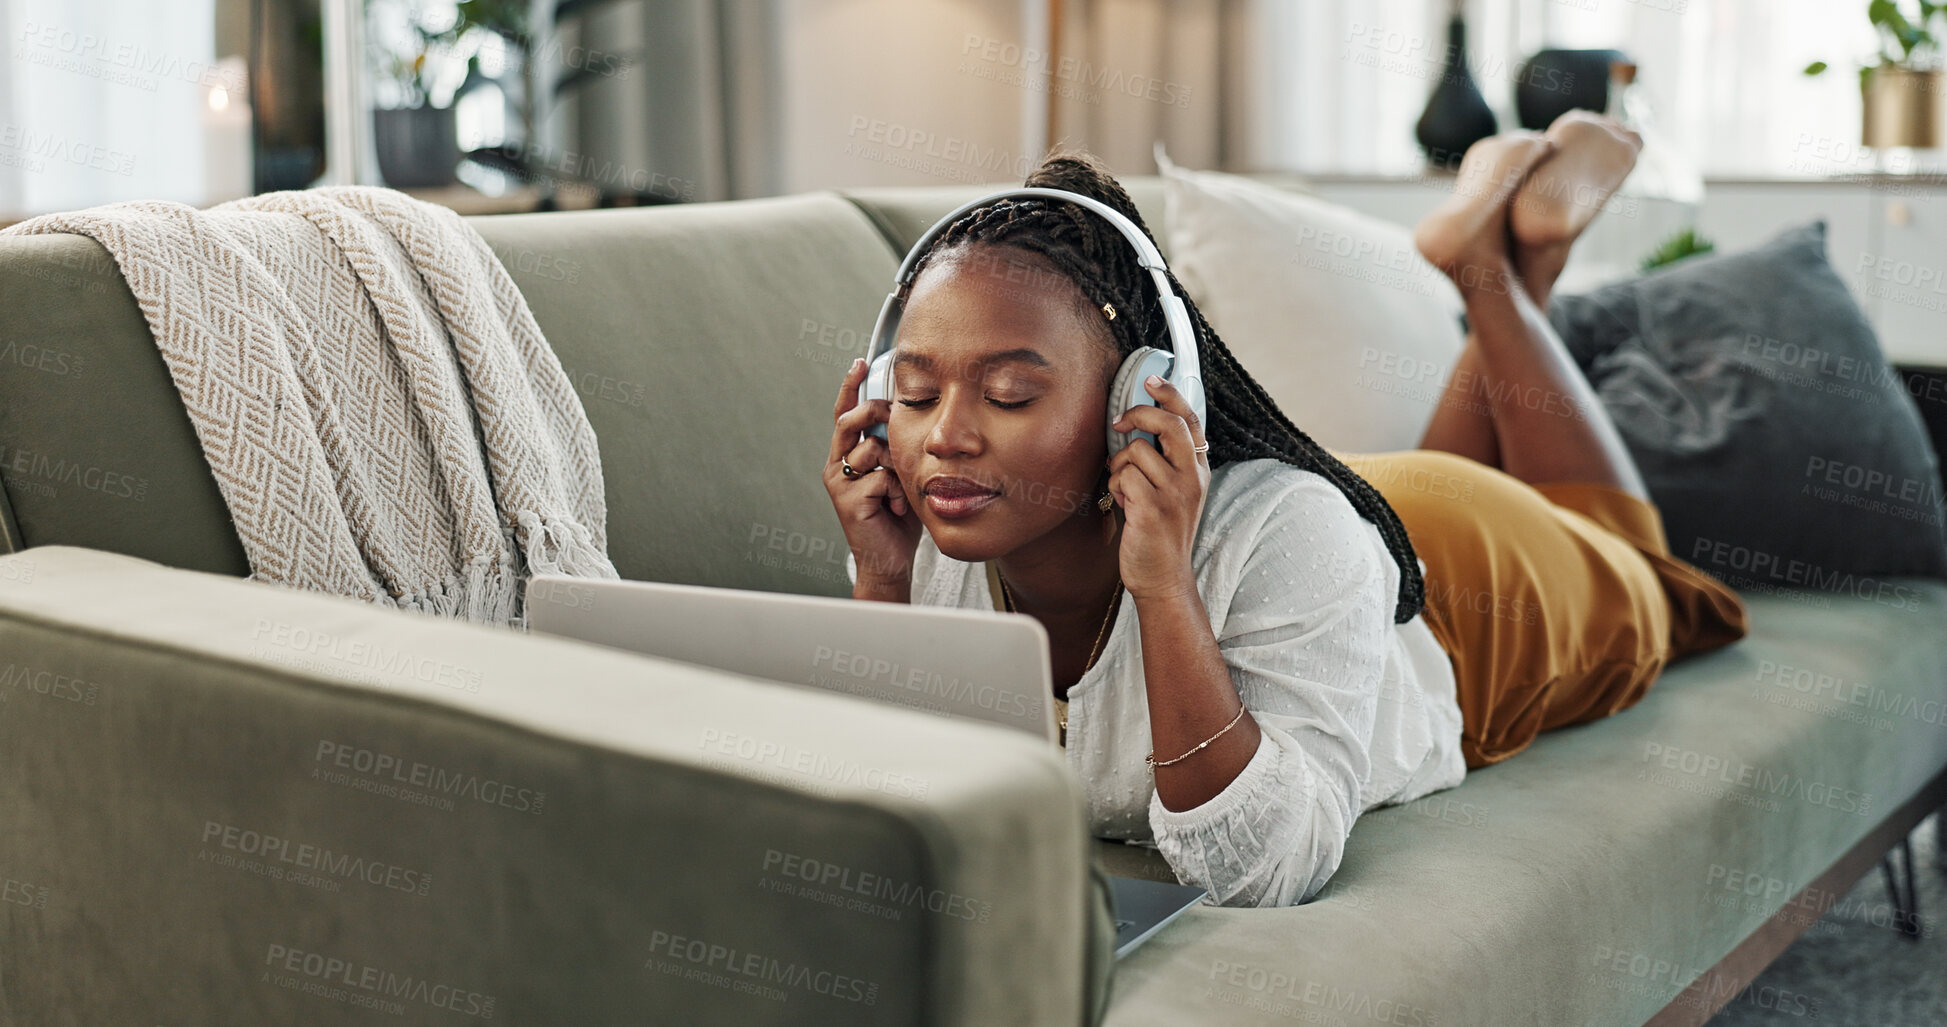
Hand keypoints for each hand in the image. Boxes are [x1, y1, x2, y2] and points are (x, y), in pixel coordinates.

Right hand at [825, 358, 921, 595]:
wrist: (889, 559)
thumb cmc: (898, 516)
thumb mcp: (899, 473)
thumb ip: (896, 448)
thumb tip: (908, 417)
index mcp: (847, 455)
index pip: (845, 413)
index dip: (850, 387)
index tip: (859, 362)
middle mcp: (837, 464)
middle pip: (850, 420)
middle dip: (874, 411)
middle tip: (894, 418)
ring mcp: (839, 482)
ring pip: (872, 448)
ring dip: (895, 466)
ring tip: (900, 490)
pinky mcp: (847, 500)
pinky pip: (880, 477)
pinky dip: (897, 490)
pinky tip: (897, 507)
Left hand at [1107, 375, 1210, 600]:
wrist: (1163, 577)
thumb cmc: (1162, 531)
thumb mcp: (1174, 491)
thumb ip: (1165, 460)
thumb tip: (1137, 423)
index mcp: (1198, 469)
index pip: (1190, 420)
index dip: (1170, 394)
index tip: (1151, 379)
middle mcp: (1192, 478)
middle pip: (1168, 423)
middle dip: (1138, 414)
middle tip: (1120, 423)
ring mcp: (1174, 494)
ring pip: (1135, 452)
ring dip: (1119, 467)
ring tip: (1125, 488)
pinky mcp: (1152, 510)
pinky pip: (1123, 477)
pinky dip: (1115, 487)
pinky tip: (1123, 504)